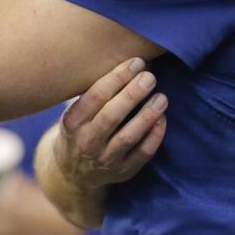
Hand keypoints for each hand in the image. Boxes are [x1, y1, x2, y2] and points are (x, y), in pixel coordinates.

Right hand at [55, 57, 167, 190]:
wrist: (72, 171)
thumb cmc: (80, 128)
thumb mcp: (76, 111)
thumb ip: (99, 92)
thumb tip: (134, 62)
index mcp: (72, 122)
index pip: (95, 96)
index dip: (117, 77)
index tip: (136, 62)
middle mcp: (86, 142)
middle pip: (111, 116)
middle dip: (133, 94)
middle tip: (150, 78)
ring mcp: (104, 160)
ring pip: (128, 137)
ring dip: (147, 115)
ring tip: (161, 97)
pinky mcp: (122, 172)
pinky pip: (141, 155)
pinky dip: (154, 137)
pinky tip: (162, 119)